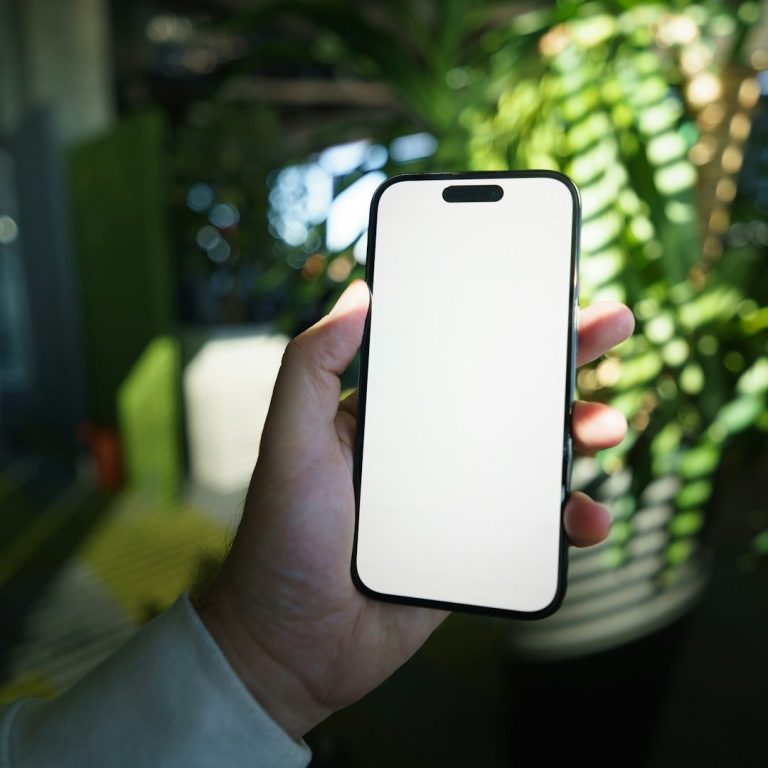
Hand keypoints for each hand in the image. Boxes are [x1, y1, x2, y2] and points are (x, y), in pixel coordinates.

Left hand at [197, 280, 633, 738]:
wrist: (294, 645)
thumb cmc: (282, 539)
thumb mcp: (289, 443)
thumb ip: (312, 367)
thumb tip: (357, 295)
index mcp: (391, 414)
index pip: (455, 354)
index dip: (502, 322)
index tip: (546, 292)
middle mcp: (431, 448)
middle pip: (508, 394)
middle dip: (563, 360)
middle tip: (609, 326)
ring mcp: (459, 498)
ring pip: (535, 456)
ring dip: (579, 433)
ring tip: (605, 429)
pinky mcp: (478, 547)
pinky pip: (536, 525)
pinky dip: (571, 518)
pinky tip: (587, 518)